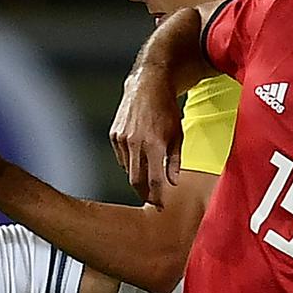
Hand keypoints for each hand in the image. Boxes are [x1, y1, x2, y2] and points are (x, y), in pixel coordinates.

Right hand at [109, 66, 181, 206]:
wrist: (147, 86)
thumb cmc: (166, 109)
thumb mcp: (178, 135)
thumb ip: (174, 161)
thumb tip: (172, 182)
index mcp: (154, 144)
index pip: (153, 181)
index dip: (156, 197)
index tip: (160, 206)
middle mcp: (135, 143)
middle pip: (136, 180)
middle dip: (144, 192)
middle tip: (152, 198)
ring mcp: (121, 139)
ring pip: (127, 170)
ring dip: (137, 176)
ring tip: (147, 177)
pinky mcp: (114, 135)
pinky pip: (121, 158)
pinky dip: (130, 162)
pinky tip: (139, 157)